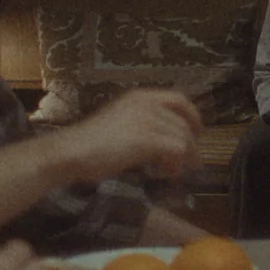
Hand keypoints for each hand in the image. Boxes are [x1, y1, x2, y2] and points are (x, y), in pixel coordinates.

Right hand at [60, 89, 201, 180]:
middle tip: (192, 160)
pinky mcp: (148, 139)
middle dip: (191, 142)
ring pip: (183, 137)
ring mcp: (149, 119)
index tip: (197, 131)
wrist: (72, 151)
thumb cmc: (90, 142)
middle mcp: (147, 103)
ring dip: (183, 157)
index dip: (193, 116)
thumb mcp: (119, 121)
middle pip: (184, 121)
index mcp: (139, 96)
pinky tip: (166, 173)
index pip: (179, 99)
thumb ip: (141, 123)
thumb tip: (163, 139)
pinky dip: (176, 164)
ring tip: (173, 172)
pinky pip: (177, 150)